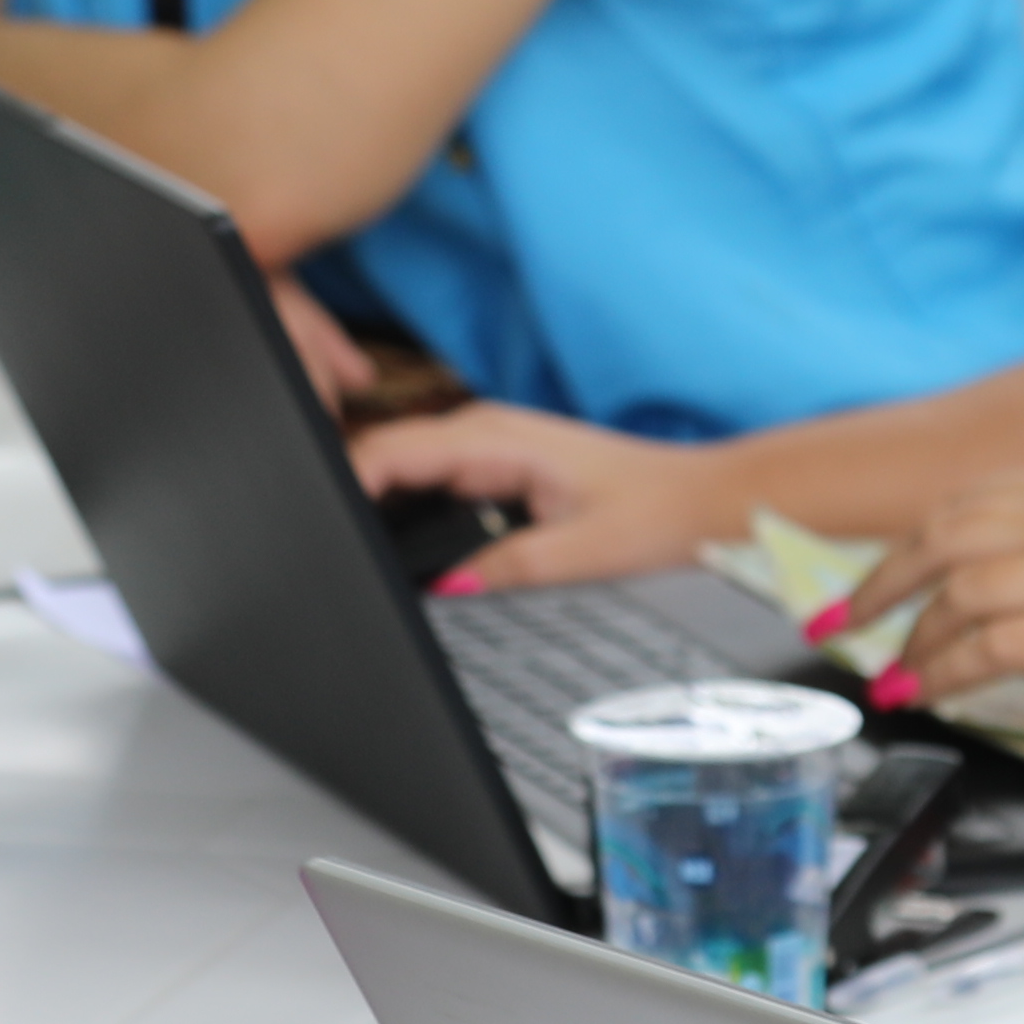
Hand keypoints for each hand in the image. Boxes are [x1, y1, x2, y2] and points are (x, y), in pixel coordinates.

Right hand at [348, 401, 741, 590]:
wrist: (704, 501)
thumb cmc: (659, 514)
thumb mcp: (579, 553)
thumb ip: (504, 570)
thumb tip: (441, 592)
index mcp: (494, 438)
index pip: (387, 452)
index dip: (341, 487)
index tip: (319, 531)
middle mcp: (483, 431)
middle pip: (381, 456)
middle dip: (346, 496)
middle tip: (323, 551)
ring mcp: (487, 446)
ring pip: (401, 468)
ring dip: (374, 502)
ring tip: (349, 550)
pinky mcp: (496, 466)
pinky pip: (428, 481)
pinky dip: (405, 508)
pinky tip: (397, 544)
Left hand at [838, 461, 1023, 716]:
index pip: (969, 502)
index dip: (908, 543)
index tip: (877, 575)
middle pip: (939, 536)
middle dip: (879, 584)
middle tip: (845, 622)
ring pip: (955, 593)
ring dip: (912, 640)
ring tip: (895, 677)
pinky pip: (988, 650)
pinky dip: (947, 674)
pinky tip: (936, 694)